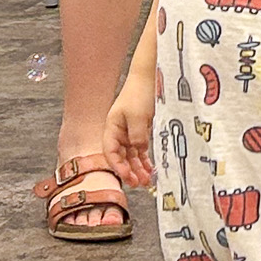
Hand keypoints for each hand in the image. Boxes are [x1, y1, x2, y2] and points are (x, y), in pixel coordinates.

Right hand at [102, 73, 158, 188]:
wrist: (150, 77)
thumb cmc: (140, 92)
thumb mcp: (137, 115)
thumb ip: (137, 136)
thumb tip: (138, 151)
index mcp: (112, 127)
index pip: (110, 152)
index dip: (117, 166)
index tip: (127, 176)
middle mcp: (118, 132)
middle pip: (121, 157)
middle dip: (129, 171)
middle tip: (139, 183)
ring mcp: (129, 132)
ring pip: (132, 156)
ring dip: (138, 169)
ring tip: (147, 180)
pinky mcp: (140, 131)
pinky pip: (141, 150)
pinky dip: (145, 160)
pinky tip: (150, 169)